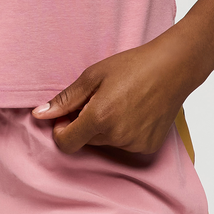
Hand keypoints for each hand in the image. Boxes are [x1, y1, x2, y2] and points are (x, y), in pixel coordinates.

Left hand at [31, 31, 204, 154]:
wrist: (174, 67)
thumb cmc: (133, 65)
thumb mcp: (93, 75)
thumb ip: (65, 100)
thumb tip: (40, 115)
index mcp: (99, 118)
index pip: (65, 143)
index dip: (61, 129)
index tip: (68, 115)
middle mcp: (117, 136)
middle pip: (85, 142)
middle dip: (85, 124)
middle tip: (100, 98)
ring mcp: (134, 144)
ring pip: (105, 143)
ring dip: (105, 128)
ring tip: (121, 101)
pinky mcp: (148, 147)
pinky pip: (124, 145)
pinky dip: (124, 132)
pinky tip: (135, 111)